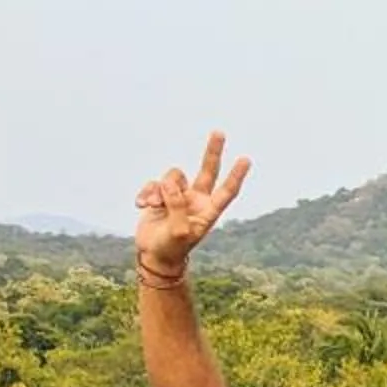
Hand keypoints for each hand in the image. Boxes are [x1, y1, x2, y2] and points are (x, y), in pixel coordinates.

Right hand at [132, 131, 249, 271]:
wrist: (154, 255)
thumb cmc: (172, 247)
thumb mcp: (178, 231)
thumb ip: (177, 206)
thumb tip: (171, 183)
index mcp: (208, 211)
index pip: (226, 191)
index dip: (235, 176)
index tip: (246, 160)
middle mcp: (196, 200)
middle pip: (207, 171)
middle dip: (213, 152)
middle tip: (219, 132)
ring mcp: (178, 196)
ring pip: (173, 176)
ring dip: (160, 189)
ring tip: (154, 206)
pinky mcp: (160, 195)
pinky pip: (153, 184)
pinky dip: (146, 193)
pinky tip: (140, 206)